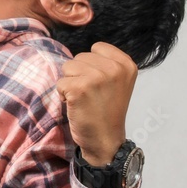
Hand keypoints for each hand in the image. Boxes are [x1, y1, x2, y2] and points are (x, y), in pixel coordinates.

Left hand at [55, 42, 137, 166]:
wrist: (105, 140)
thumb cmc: (107, 111)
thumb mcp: (117, 81)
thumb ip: (106, 64)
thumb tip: (82, 53)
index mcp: (126, 64)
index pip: (97, 47)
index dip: (91, 65)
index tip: (100, 84)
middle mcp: (114, 68)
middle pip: (79, 57)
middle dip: (79, 74)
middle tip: (91, 95)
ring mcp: (96, 77)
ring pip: (67, 67)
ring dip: (70, 83)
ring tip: (83, 99)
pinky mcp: (79, 88)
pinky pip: (60, 82)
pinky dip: (63, 95)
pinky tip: (76, 105)